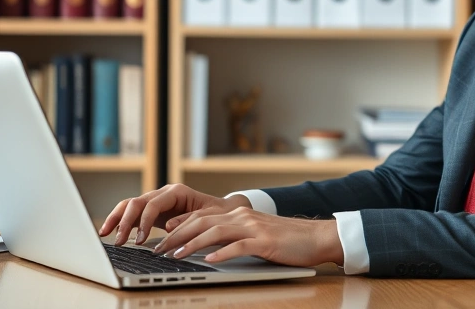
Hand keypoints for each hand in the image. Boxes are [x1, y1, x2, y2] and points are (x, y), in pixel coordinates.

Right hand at [98, 184, 251, 246]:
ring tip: (105, 234)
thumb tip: (168, 228)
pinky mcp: (151, 210)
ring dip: (117, 219)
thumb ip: (188, 221)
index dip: (144, 222)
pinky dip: (120, 221)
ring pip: (129, 205)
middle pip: (136, 202)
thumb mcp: (207, 217)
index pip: (152, 204)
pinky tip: (110, 232)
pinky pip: (131, 212)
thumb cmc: (216, 214)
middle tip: (119, 241)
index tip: (139, 240)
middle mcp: (163, 193)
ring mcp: (155, 201)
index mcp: (176, 192)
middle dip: (125, 221)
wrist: (222, 211)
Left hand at [152, 207, 343, 267]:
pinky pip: (238, 246)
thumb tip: (208, 246)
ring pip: (215, 232)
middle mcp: (242, 216)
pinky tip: (210, 262)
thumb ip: (233, 234)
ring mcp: (253, 228)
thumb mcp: (254, 233)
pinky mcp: (264, 241)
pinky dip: (222, 254)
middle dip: (177, 235)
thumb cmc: (285, 239)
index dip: (179, 225)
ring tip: (176, 255)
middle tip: (159, 248)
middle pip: (202, 222)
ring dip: (193, 244)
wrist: (315, 237)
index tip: (161, 236)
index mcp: (238, 214)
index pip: (201, 215)